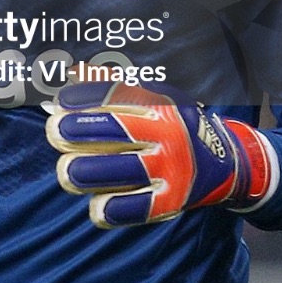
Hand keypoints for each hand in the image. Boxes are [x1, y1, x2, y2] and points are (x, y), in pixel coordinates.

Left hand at [45, 81, 273, 228]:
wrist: (226, 162)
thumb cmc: (174, 126)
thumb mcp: (154, 99)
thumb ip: (112, 87)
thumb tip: (71, 73)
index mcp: (160, 106)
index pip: (116, 96)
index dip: (83, 99)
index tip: (59, 104)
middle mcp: (168, 135)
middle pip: (115, 131)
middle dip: (77, 132)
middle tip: (55, 133)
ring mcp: (171, 169)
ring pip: (121, 171)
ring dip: (87, 172)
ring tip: (67, 171)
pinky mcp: (173, 200)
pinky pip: (137, 208)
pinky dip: (113, 209)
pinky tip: (96, 205)